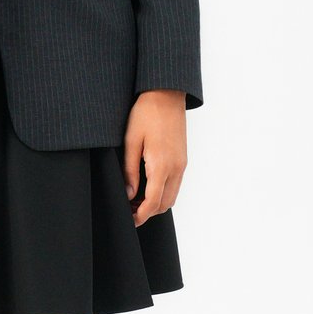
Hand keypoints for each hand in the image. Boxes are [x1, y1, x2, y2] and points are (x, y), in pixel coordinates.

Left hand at [123, 90, 186, 226]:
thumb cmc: (146, 113)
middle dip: (148, 212)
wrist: (166, 93)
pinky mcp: (183, 158)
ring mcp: (182, 163)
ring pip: (172, 195)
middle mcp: (176, 168)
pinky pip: (175, 183)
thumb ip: (130, 170)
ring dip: (156, 202)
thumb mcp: (131, 140)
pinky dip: (163, 191)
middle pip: (165, 204)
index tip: (129, 220)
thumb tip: (129, 194)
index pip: (153, 203)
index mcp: (161, 165)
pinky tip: (148, 185)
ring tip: (136, 198)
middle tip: (129, 209)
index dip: (141, 216)